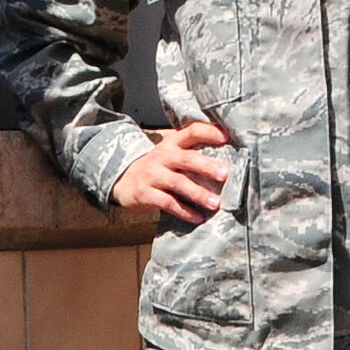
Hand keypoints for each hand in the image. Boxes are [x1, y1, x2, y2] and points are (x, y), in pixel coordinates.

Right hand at [111, 121, 231, 223]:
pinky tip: (198, 217)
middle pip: (186, 159)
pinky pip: (167, 203)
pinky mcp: (144, 193)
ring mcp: (152, 174)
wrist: (121, 180)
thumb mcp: (169, 154)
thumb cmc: (156, 168)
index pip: (191, 131)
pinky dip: (184, 211)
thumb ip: (192, 154)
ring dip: (198, 193)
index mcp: (171, 144)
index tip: (227, 138)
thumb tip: (227, 164)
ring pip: (178, 183)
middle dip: (206, 166)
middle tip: (225, 174)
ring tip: (216, 203)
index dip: (208, 133)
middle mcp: (161, 156)